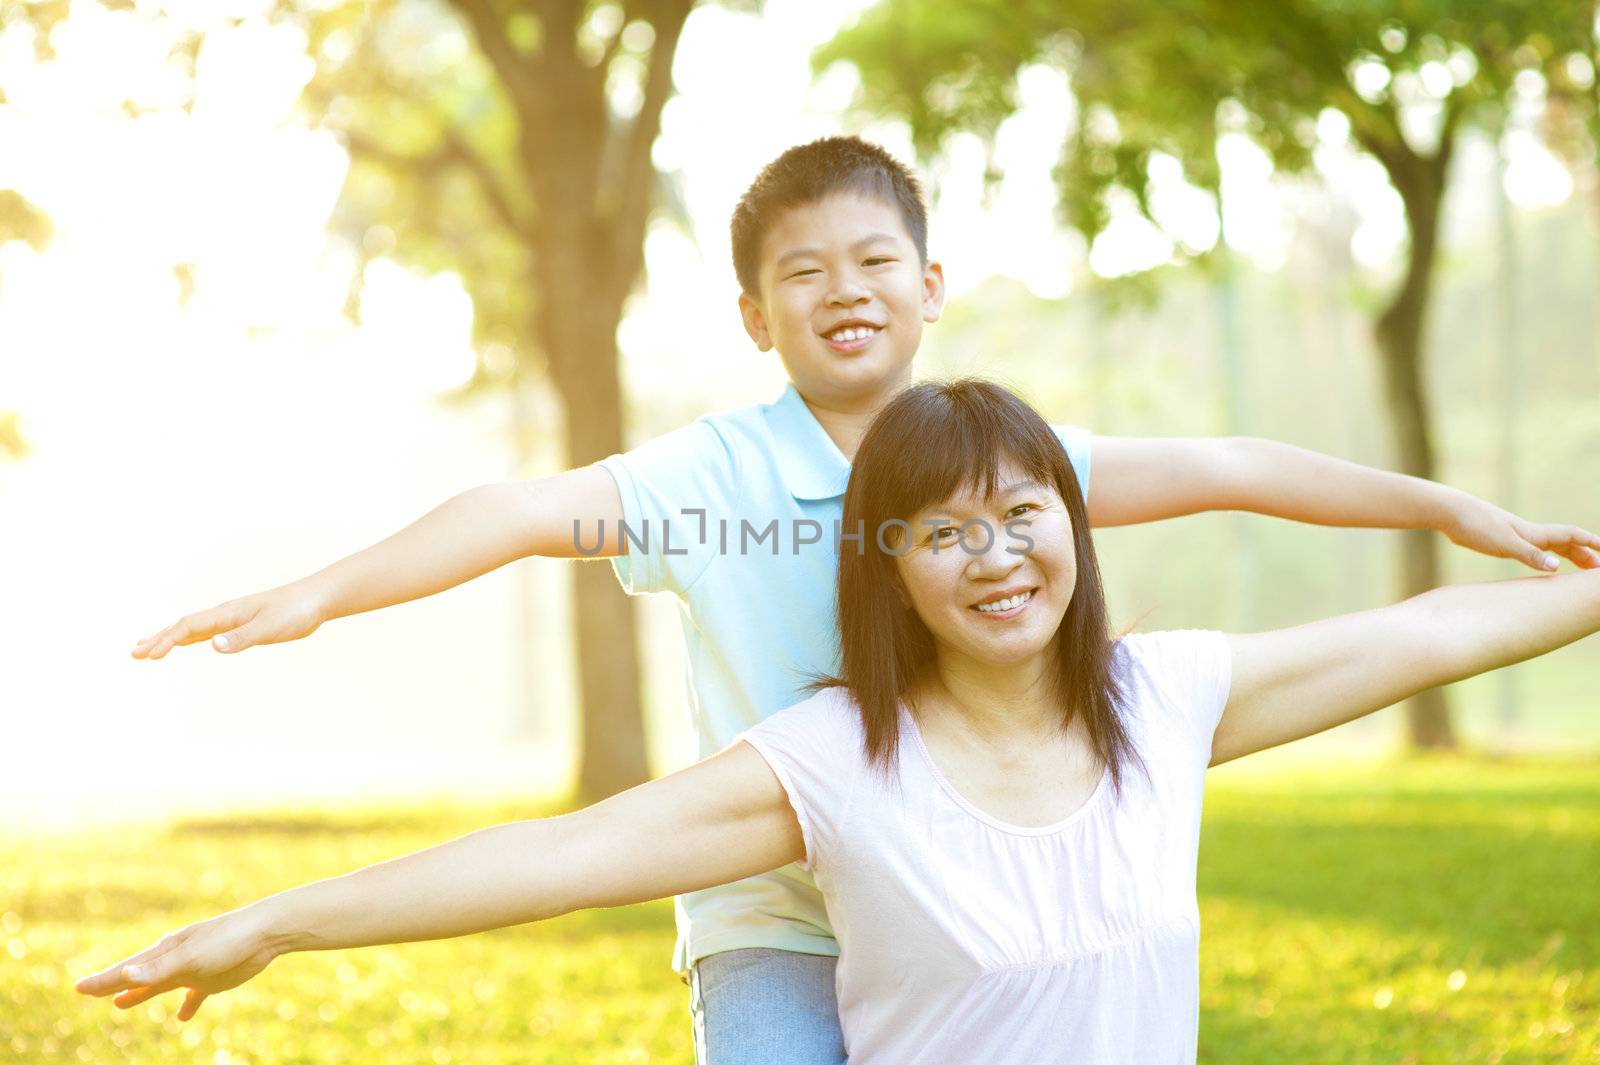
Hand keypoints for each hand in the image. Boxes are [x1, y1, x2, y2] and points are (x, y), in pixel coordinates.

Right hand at [74, 909, 280, 1020]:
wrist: (265, 933)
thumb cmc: (227, 941)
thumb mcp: (189, 957)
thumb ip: (158, 968)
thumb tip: (124, 975)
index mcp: (165, 952)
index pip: (126, 970)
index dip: (102, 981)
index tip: (78, 988)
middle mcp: (175, 960)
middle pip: (138, 976)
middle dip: (113, 984)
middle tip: (88, 992)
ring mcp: (193, 969)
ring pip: (160, 985)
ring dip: (140, 994)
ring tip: (120, 1004)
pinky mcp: (214, 978)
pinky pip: (195, 995)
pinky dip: (187, 1006)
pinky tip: (183, 1017)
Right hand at [132, 580, 328, 658]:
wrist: (316, 599)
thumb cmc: (295, 612)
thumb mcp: (270, 628)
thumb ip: (242, 637)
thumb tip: (213, 646)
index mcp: (228, 614)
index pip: (188, 627)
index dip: (167, 641)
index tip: (149, 656)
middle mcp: (225, 614)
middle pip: (183, 626)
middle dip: (158, 639)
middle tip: (134, 653)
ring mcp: (232, 618)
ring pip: (193, 628)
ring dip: (169, 637)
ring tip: (148, 647)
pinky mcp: (242, 624)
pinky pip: (208, 631)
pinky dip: (190, 637)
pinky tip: (184, 642)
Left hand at [1441, 494, 1599, 572]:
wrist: (1450, 512)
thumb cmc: (1476, 526)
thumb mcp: (1504, 544)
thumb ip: (1530, 555)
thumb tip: (1556, 567)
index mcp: (1534, 534)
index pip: (1572, 536)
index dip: (1591, 544)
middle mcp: (1529, 533)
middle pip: (1566, 543)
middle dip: (1585, 554)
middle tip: (1598, 570)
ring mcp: (1515, 535)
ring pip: (1550, 546)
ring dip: (1568, 555)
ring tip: (1580, 567)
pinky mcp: (1501, 539)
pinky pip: (1533, 549)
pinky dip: (1545, 556)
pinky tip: (1543, 563)